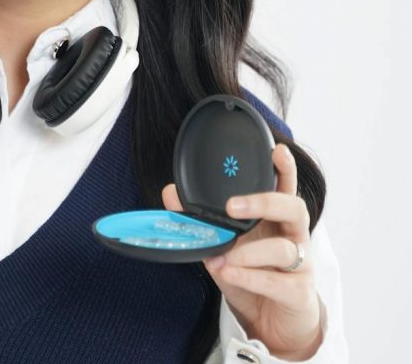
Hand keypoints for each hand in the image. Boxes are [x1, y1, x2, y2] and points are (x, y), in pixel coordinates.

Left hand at [161, 144, 323, 359]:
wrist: (272, 324)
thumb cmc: (252, 278)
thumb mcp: (222, 247)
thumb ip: (202, 223)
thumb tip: (172, 193)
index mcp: (276, 221)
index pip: (285, 188)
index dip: (285, 169)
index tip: (277, 150)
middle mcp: (293, 237)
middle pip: (294, 208)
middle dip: (264, 202)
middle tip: (232, 206)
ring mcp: (301, 265)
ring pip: (285, 248)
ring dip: (249, 251)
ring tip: (222, 258)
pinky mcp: (299, 293)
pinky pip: (278, 281)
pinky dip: (250, 277)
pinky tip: (230, 274)